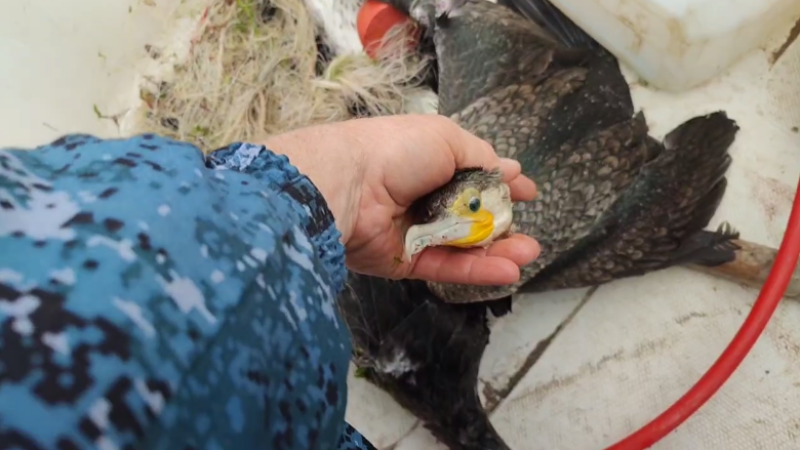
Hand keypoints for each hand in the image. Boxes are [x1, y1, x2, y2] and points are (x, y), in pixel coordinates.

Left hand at [263, 115, 539, 284]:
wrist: (349, 186)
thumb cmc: (399, 152)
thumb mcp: (447, 138)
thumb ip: (480, 158)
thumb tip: (506, 171)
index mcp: (430, 159)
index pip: (473, 173)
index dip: (502, 182)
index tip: (527, 191)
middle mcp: (424, 194)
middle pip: (472, 214)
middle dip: (504, 222)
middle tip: (529, 233)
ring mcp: (416, 230)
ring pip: (464, 245)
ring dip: (499, 250)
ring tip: (530, 252)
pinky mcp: (406, 261)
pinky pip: (447, 267)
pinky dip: (478, 270)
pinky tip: (509, 270)